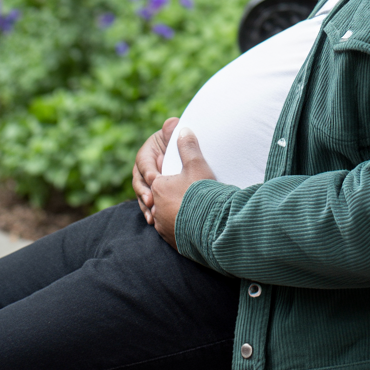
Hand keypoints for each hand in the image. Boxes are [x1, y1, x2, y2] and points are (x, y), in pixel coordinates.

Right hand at [132, 118, 177, 222]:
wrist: (190, 161)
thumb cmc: (183, 148)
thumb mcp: (178, 142)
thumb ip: (174, 133)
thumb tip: (172, 122)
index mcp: (149, 151)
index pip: (144, 161)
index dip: (148, 170)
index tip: (155, 179)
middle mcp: (145, 167)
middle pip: (139, 180)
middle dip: (144, 191)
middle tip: (151, 200)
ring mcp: (147, 182)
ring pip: (142, 193)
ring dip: (145, 204)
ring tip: (152, 215)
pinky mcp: (154, 194)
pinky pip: (148, 204)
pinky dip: (150, 212)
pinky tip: (153, 221)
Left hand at [151, 130, 216, 248]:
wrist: (214, 226)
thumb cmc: (203, 192)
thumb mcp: (196, 164)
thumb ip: (187, 146)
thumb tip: (183, 129)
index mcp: (157, 188)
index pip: (155, 176)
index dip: (164, 169)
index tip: (174, 167)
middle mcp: (156, 208)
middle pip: (159, 196)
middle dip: (167, 191)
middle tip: (183, 187)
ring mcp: (163, 226)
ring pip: (164, 214)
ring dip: (172, 208)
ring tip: (187, 204)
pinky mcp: (172, 241)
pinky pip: (171, 229)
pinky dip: (178, 223)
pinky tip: (190, 219)